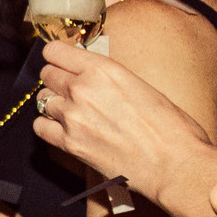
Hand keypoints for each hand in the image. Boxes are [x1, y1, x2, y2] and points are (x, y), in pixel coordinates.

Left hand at [33, 39, 216, 202]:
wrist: (176, 165)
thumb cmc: (171, 128)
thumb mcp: (142, 86)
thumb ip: (109, 78)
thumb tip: (92, 76)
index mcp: (103, 70)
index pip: (55, 52)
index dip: (57, 57)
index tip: (61, 62)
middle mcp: (82, 89)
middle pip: (47, 75)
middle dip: (57, 80)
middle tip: (71, 89)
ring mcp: (72, 117)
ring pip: (43, 100)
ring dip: (55, 104)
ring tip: (73, 112)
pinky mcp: (69, 143)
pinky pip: (40, 127)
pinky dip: (49, 126)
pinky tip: (64, 129)